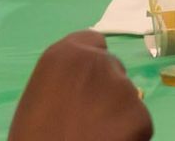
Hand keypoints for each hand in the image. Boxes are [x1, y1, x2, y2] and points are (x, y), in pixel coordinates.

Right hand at [9, 31, 151, 140]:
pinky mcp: (140, 115)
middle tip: (89, 118)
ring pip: (127, 96)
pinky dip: (130, 133)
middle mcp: (99, 61)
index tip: (86, 86)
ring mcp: (123, 87)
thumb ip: (63, 80)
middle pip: (113, 69)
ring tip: (97, 134)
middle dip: (106, 90)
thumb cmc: (34, 137)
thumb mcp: (36, 99)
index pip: (93, 42)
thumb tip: (78, 82)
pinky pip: (139, 122)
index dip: (92, 67)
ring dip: (118, 112)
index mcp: (65, 55)